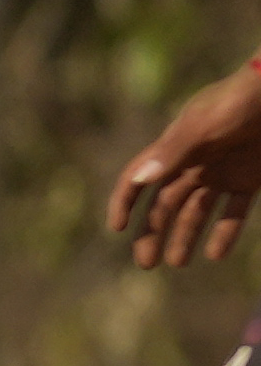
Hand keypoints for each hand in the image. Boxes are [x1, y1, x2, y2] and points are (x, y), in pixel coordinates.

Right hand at [110, 62, 260, 266]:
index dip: (125, 202)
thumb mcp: (206, 124)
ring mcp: (223, 172)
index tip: (117, 228)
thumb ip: (174, 151)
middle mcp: (194, 163)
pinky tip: (216, 254)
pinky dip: (225, 232)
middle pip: (165, 203)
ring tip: (179, 263)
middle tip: (147, 263)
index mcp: (176, 148)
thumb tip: (140, 181)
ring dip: (186, 236)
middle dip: (153, 232)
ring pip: (197, 211)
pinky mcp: (250, 178)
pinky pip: (234, 211)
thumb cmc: (243, 101)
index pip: (139, 178)